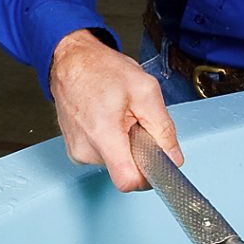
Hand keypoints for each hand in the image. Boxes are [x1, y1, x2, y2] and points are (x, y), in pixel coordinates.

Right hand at [47, 29, 180, 191]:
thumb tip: (173, 158)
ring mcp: (77, 152)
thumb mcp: (145, 91)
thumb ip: (163, 129)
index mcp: (103, 134)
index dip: (147, 177)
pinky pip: (104, 157)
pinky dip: (113, 143)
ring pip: (115, 164)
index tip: (155, 162)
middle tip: (135, 123)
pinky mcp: (75, 151)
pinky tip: (108, 121)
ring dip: (125, 145)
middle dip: (138, 152)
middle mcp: (85, 149)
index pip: (128, 181)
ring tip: (119, 117)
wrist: (71, 62)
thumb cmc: (102, 70)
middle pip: (125, 171)